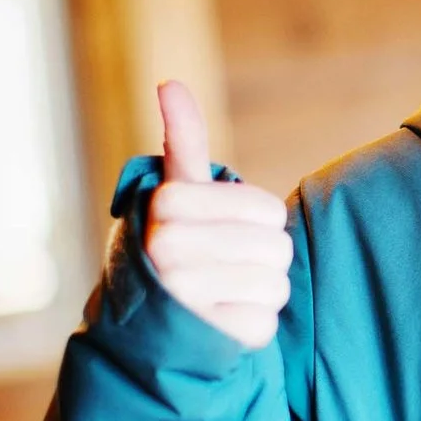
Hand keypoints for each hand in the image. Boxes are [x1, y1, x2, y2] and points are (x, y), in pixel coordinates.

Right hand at [142, 80, 290, 349]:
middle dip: (261, 259)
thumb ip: (183, 138)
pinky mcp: (202, 339)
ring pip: (276, 286)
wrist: (142, 324)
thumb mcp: (177, 190)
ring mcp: (183, 295)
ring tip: (220, 294)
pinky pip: (265, 324)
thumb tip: (170, 82)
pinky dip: (250, 326)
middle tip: (223, 267)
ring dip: (258, 293)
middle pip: (277, 248)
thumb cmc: (174, 243)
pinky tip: (218, 322)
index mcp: (167, 204)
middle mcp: (166, 247)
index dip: (256, 222)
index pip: (268, 211)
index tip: (219, 230)